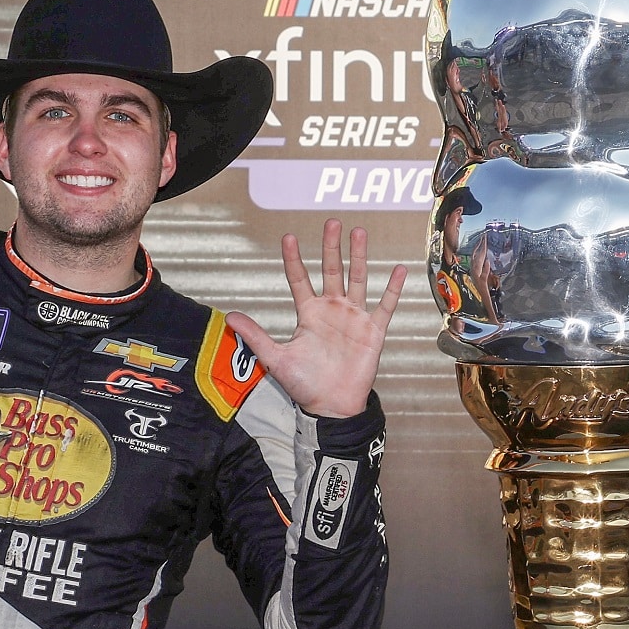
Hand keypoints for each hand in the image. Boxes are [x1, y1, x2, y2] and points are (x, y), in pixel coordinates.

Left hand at [226, 220, 406, 418]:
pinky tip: (399, 269)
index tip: (288, 238)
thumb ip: (255, 335)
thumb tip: (229, 317)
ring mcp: (354, 317)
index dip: (293, 259)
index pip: (299, 279)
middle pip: (332, 270)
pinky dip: (393, 288)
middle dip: (331, 247)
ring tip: (359, 233)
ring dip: (359, 257)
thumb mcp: (276, 358)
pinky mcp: (373, 330)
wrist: (332, 406)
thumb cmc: (305, 384)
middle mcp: (332, 309)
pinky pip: (385, 305)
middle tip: (332, 222)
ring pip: (358, 279)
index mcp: (309, 313)